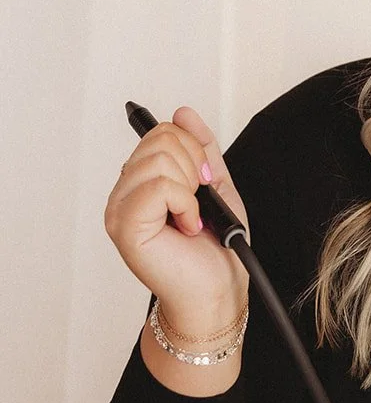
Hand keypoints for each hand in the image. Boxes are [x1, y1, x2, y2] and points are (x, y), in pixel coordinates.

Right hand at [104, 107, 248, 327]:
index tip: (205, 181)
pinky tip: (187, 227)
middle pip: (160, 139)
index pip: (161, 133)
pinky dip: (185, 203)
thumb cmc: (217, 247)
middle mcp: (124, 193)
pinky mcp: (125, 226)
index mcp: (141, 181)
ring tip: (191, 217)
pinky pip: (158, 186)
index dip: (194, 150)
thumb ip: (201, 148)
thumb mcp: (216, 186)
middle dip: (194, 166)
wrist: (219, 289)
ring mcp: (119, 209)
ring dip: (190, 189)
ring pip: (158, 159)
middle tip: (199, 202)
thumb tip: (182, 112)